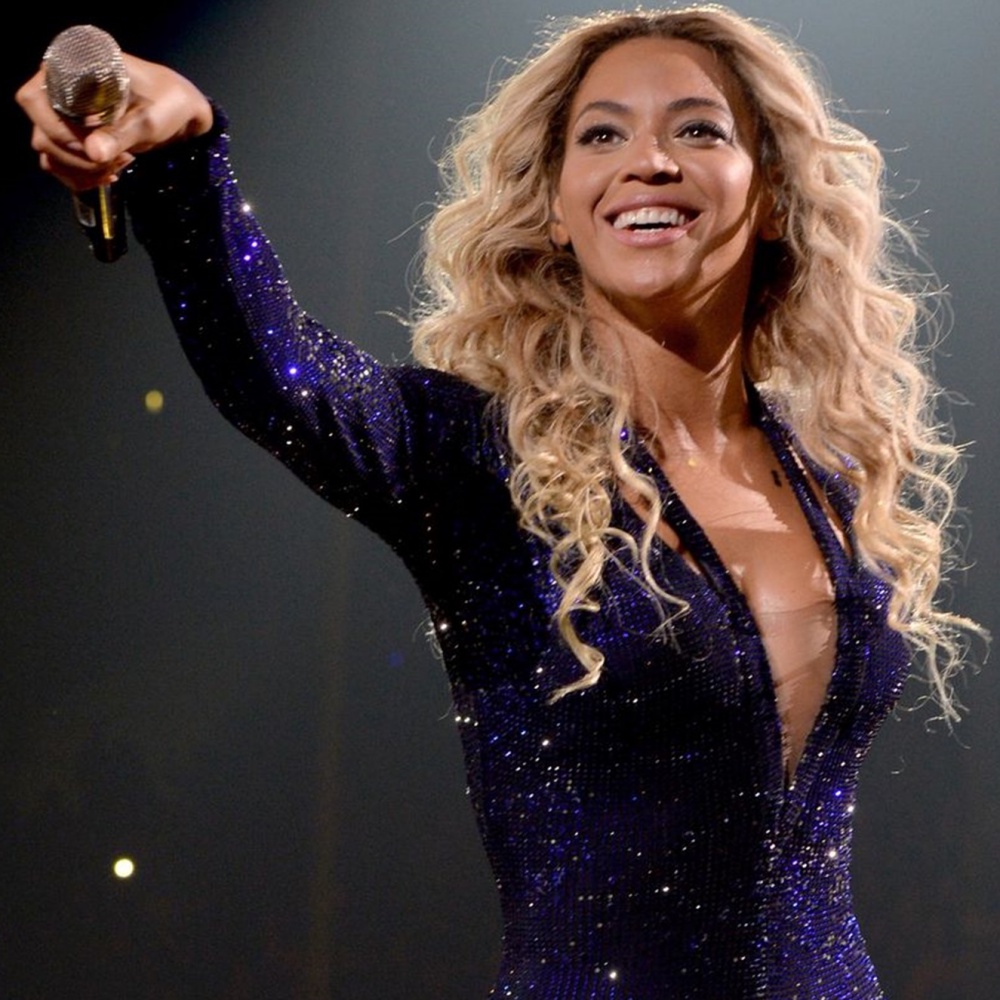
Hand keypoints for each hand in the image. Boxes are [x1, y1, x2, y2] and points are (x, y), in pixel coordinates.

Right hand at [15, 53, 213, 192]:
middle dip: (79, 157)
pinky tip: (110, 175)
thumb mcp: (149, 118)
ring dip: (83, 170)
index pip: (33, 99)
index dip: (56, 129)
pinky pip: (60, 166)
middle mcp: (57, 92)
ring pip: (50, 154)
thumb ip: (122, 134)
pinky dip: (83, 178)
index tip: (90, 145)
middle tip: (119, 158)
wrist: (179, 114)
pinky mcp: (73, 141)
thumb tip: (92, 152)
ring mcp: (63, 119)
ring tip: (120, 163)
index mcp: (69, 71)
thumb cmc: (166, 102)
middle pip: (42, 135)